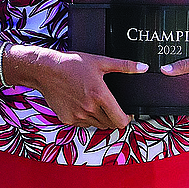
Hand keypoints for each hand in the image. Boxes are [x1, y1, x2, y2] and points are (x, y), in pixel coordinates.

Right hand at [10, 47, 147, 129]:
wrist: (46, 70)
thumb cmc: (71, 64)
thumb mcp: (100, 62)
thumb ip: (124, 66)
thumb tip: (143, 67)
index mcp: (100, 95)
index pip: (121, 121)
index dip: (127, 119)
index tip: (127, 113)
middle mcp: (89, 108)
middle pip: (110, 124)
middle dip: (114, 118)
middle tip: (112, 107)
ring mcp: (77, 116)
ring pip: (97, 125)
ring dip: (101, 118)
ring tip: (96, 104)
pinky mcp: (67, 119)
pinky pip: (83, 124)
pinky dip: (86, 118)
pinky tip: (83, 105)